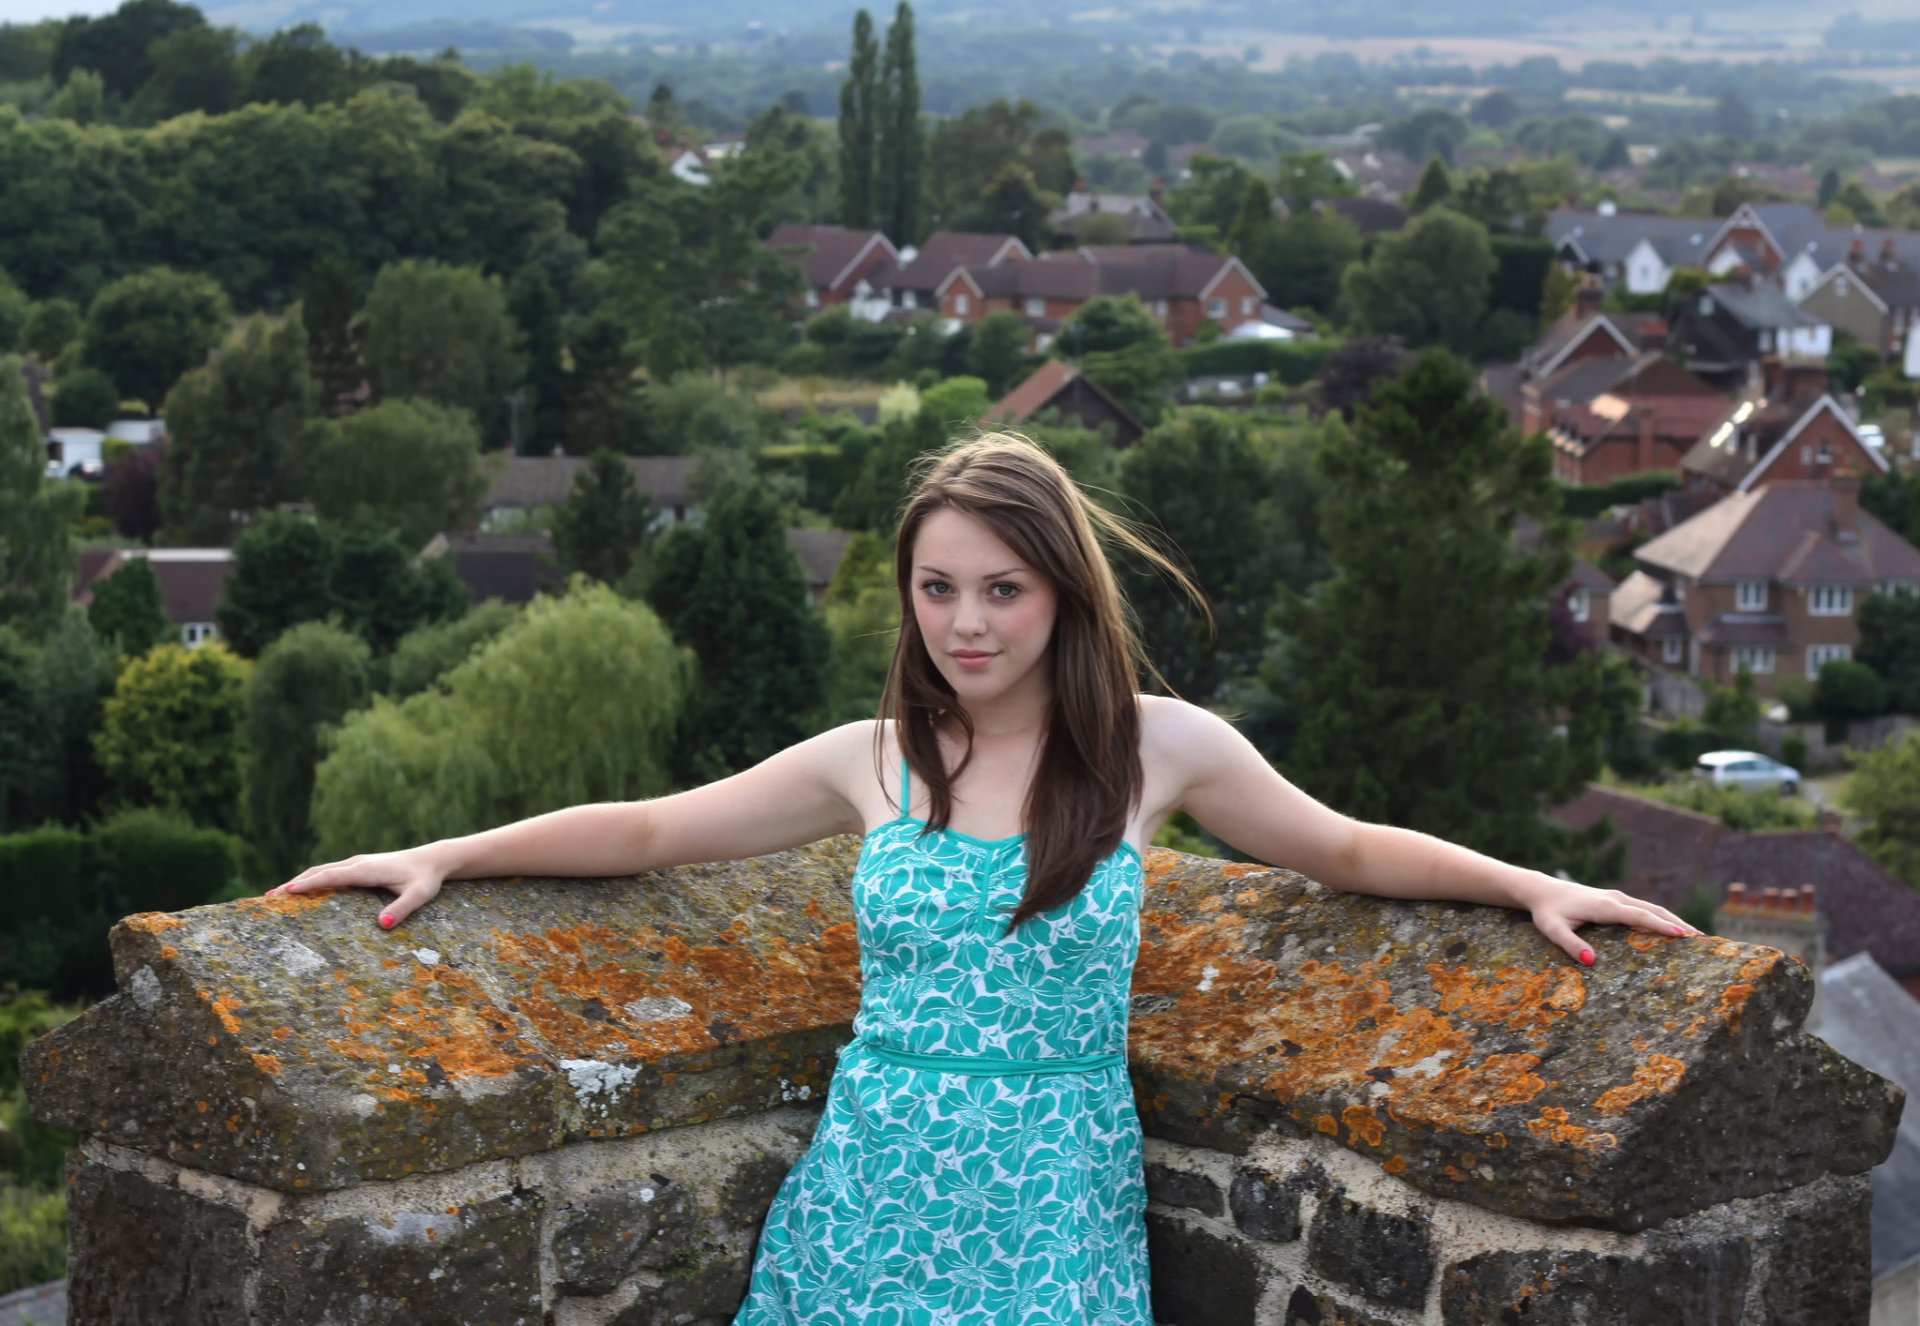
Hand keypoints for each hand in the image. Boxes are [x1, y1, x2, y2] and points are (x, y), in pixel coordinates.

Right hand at [268, 848, 446, 929]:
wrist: (434, 860)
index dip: (308, 884)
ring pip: (322, 870)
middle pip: (319, 871)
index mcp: (366, 870)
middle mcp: (358, 863)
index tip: (286, 892)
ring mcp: (357, 863)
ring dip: (300, 880)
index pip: (331, 875)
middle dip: (294, 884)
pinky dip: (313, 879)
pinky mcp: (360, 866)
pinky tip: (304, 890)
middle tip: (268, 898)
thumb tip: (381, 925)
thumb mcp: (419, 896)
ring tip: (277, 894)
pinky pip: (331, 871)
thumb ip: (402, 909)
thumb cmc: (426, 879)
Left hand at [1520, 875, 1701, 965]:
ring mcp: (1617, 898)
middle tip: (1703, 940)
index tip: (1683, 935)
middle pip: (1653, 910)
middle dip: (1678, 923)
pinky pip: (1644, 909)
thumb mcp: (1553, 930)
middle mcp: (1615, 899)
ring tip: (1697, 936)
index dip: (1661, 925)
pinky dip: (1661, 917)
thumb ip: (1571, 945)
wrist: (1542, 891)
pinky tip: (1672, 930)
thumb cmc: (1547, 912)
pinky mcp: (1616, 900)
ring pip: (1652, 908)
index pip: (1639, 916)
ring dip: (1674, 919)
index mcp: (1605, 907)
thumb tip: (1591, 961)